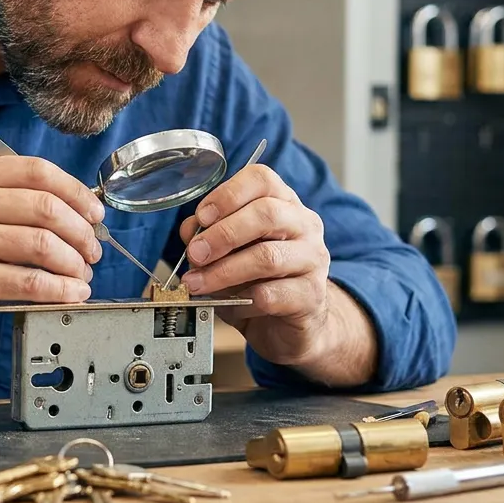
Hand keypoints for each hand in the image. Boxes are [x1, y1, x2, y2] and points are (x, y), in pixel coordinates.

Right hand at [0, 156, 104, 344]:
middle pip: (46, 206)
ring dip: (74, 262)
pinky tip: (70, 294)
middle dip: (82, 230)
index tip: (94, 211)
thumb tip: (67, 209)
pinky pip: (30, 282)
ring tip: (83, 274)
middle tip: (93, 249)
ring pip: (42, 244)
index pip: (36, 171)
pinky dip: (60, 290)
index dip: (76, 191)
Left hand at [177, 165, 342, 368]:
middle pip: (267, 213)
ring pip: (267, 257)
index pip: (261, 179)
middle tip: (195, 254)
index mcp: (283, 203)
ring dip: (223, 271)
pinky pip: (271, 295)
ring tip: (197, 284)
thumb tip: (190, 230)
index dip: (228, 194)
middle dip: (223, 234)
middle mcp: (304, 225)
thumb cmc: (257, 279)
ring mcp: (313, 260)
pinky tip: (231, 306)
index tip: (202, 217)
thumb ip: (209, 235)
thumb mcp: (229, 251)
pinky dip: (242, 301)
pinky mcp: (311, 296)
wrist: (289, 323)